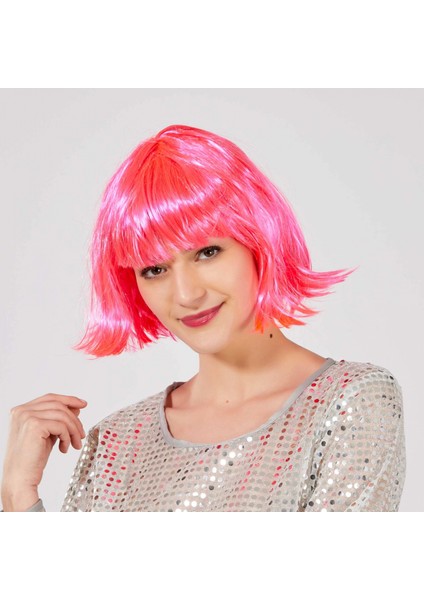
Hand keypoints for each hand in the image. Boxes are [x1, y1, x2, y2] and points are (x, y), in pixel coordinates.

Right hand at [1, 394, 87, 508]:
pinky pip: (61, 426)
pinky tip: (64, 449)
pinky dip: (68, 437)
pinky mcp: (35, 425)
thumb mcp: (47, 433)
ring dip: (73, 430)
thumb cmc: (32, 459)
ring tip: (76, 444)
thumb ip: (58, 419)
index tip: (83, 404)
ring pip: (62, 415)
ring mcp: (27, 416)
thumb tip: (76, 407)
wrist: (20, 478)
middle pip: (58, 405)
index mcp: (21, 410)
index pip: (50, 398)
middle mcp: (22, 411)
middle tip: (81, 434)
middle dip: (74, 419)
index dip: (68, 399)